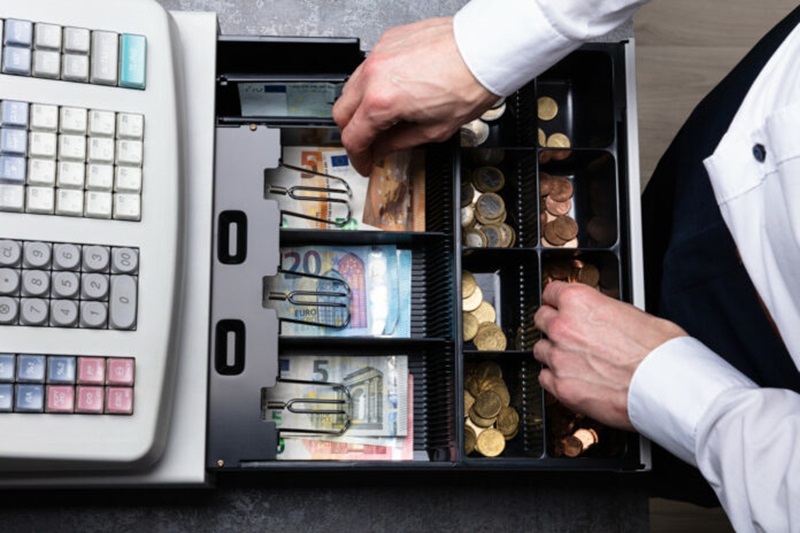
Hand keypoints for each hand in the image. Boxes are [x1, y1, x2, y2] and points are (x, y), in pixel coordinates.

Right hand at [333, 17, 498, 175]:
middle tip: (369, 144)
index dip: (357, 157)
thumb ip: (400, 142)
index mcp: (381, 101)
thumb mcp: (435, 130)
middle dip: (352, 132)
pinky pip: (368, 66)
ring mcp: (379, 54)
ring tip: (382, 118)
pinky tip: (392, 91)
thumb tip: (384, 148)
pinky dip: (373, 83)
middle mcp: (374, 74)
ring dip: (359, 107)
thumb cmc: (469, 83)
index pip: (353, 137)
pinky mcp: (388, 40)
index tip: (364, 162)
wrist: (485, 51)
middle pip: (341, 112)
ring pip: (350, 87)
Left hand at [533, 281, 686, 429]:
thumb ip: (604, 310)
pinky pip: (544, 378)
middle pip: (540, 319)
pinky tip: (573, 378)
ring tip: (574, 360)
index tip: (558, 304)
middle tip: (567, 333)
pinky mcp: (561, 387)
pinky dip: (555, 378)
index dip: (557, 299)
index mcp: (579, 302)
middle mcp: (563, 327)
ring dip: (553, 353)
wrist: (667, 388)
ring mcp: (559, 359)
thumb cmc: (660, 352)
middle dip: (552, 324)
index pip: (551, 291)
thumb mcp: (634, 313)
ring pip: (540, 350)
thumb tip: (601, 315)